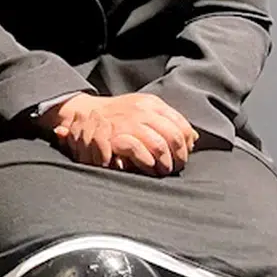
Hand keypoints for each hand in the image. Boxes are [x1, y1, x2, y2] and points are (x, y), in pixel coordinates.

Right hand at [40, 93, 198, 175]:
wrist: (83, 113)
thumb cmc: (118, 116)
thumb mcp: (143, 111)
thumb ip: (166, 122)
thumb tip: (194, 138)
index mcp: (152, 104)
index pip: (181, 125)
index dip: (186, 145)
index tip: (184, 156)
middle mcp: (142, 111)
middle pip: (174, 136)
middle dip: (179, 157)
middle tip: (175, 168)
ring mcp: (128, 122)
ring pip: (159, 144)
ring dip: (164, 163)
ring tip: (162, 172)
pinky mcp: (114, 135)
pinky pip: (139, 150)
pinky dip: (146, 162)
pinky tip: (146, 168)